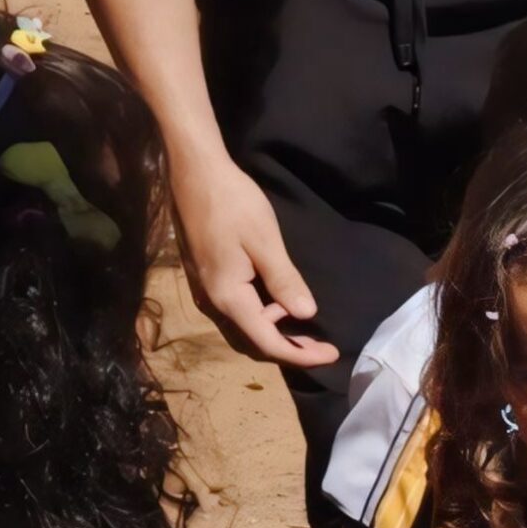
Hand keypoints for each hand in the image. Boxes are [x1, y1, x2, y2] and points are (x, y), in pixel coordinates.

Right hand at [173, 153, 341, 371]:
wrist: (194, 172)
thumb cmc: (232, 202)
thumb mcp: (265, 241)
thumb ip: (284, 281)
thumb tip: (306, 314)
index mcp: (227, 296)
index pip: (266, 341)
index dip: (300, 353)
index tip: (332, 355)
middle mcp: (212, 301)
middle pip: (253, 340)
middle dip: (289, 347)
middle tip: (324, 346)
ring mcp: (206, 289)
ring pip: (244, 324)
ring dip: (275, 328)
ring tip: (306, 323)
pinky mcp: (207, 276)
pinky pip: (237, 308)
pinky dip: (262, 312)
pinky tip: (281, 301)